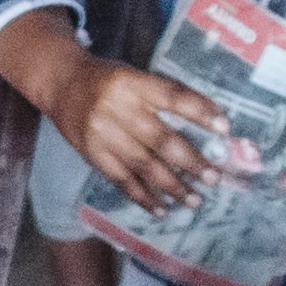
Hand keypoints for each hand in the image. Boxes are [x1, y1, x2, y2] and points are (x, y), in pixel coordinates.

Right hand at [52, 49, 232, 216]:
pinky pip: (122, 180)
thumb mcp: (133, 75)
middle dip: (190, 161)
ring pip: (143, 165)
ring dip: (172, 186)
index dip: (199, 112)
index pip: (172, 97)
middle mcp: (117, 108)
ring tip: (195, 200)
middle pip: (160, 139)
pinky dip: (143, 197)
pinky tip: (162, 209)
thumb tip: (209, 121)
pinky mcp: (93, 155)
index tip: (225, 128)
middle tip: (214, 178)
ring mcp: (103, 134)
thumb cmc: (106, 79)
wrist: (60, 84)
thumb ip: (163, 96)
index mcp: (132, 83)